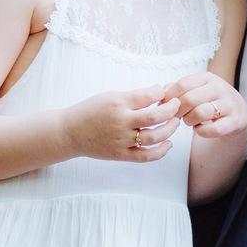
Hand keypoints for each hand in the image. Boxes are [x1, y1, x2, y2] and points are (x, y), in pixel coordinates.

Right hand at [66, 85, 180, 162]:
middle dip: (171, 110)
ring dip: (169, 129)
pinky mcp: (121, 154)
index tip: (166, 91)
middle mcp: (121, 122)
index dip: (161, 92)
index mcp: (118, 103)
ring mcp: (122, 140)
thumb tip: (158, 91)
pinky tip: (168, 144)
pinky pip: (145, 156)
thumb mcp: (110, 96)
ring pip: (154, 137)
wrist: (70, 132)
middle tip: (177, 105)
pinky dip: (160, 151)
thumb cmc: (90, 111)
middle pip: (155, 117)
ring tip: (175, 122)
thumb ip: (134, 96)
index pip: (148, 96)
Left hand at [168, 72, 246, 140]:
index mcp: (207, 78)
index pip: (182, 85)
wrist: (237, 112)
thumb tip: (158, 95)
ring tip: (189, 122)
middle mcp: (220, 88)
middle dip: (178, 111)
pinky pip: (214, 129)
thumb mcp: (195, 90)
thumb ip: (176, 90)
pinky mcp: (235, 120)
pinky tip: (200, 130)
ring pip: (201, 113)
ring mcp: (229, 104)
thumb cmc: (209, 101)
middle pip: (190, 99)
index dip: (170, 98)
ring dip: (189, 121)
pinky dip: (202, 132)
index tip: (164, 106)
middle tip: (176, 117)